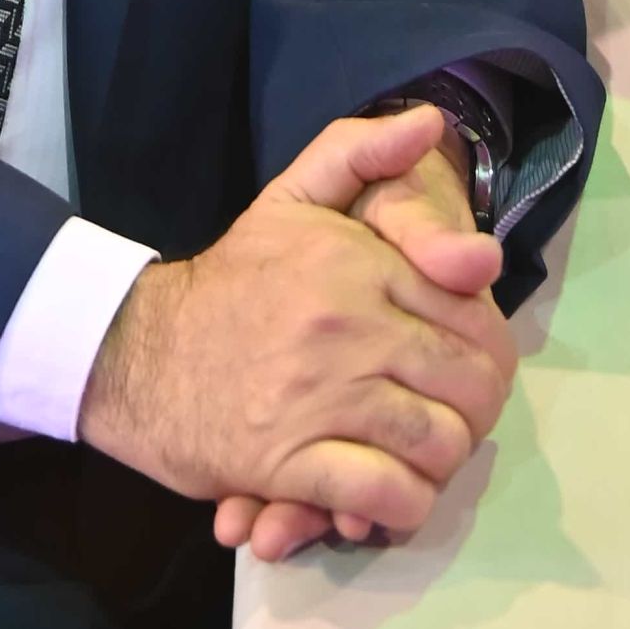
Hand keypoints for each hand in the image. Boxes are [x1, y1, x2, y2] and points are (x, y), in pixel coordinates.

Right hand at [217, 137, 510, 559]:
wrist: (141, 353)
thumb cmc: (232, 280)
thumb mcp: (290, 196)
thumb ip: (360, 151)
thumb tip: (431, 123)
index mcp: (355, 261)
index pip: (472, 314)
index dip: (488, 349)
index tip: (468, 366)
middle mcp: (346, 324)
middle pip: (467, 383)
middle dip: (476, 411)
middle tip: (453, 419)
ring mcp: (321, 396)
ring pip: (438, 443)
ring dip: (444, 462)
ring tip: (425, 456)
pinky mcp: (292, 463)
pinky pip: (388, 496)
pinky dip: (405, 505)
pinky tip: (390, 495)